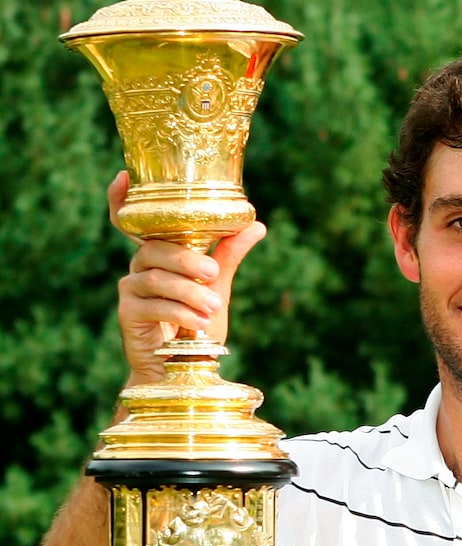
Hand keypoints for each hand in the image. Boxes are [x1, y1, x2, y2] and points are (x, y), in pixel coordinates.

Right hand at [109, 170, 266, 383]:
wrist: (185, 369)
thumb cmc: (197, 326)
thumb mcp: (218, 288)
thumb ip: (229, 256)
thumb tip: (257, 224)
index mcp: (159, 254)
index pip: (133, 223)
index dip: (121, 199)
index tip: (123, 176)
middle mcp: (140, 267)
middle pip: (155, 250)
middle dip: (187, 260)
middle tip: (214, 274)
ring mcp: (131, 290)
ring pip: (156, 279)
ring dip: (189, 292)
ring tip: (213, 307)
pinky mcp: (128, 315)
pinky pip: (152, 306)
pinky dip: (180, 313)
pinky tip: (199, 324)